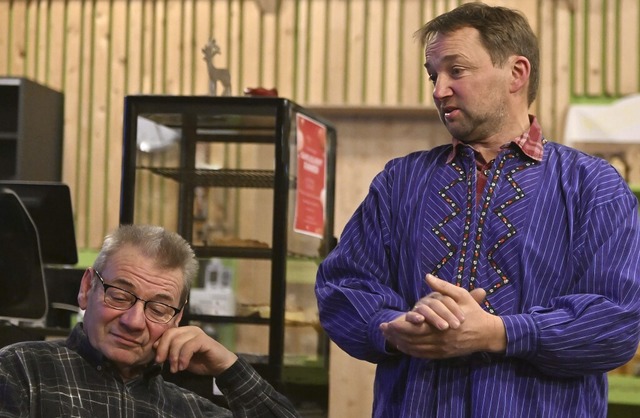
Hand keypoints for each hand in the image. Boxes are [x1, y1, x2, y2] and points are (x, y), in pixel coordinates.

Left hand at [153, 325, 237, 375]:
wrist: (219, 366)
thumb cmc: (201, 362)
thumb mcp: (181, 358)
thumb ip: (170, 352)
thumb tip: (155, 347)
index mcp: (184, 332)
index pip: (167, 333)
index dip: (159, 345)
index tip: (158, 360)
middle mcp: (190, 330)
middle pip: (170, 334)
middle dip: (163, 349)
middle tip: (161, 363)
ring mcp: (197, 333)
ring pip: (178, 340)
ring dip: (173, 357)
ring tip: (175, 369)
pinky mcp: (204, 340)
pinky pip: (189, 346)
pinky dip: (183, 358)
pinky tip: (183, 367)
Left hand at [380, 274, 505, 358]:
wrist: (488, 333)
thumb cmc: (474, 312)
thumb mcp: (461, 295)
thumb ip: (443, 287)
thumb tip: (427, 276)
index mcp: (443, 325)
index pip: (415, 328)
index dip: (399, 326)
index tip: (387, 321)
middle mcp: (441, 340)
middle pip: (412, 340)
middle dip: (395, 335)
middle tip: (382, 329)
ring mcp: (442, 349)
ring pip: (416, 349)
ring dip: (400, 344)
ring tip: (387, 337)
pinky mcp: (443, 355)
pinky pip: (423, 355)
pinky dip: (411, 352)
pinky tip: (402, 346)